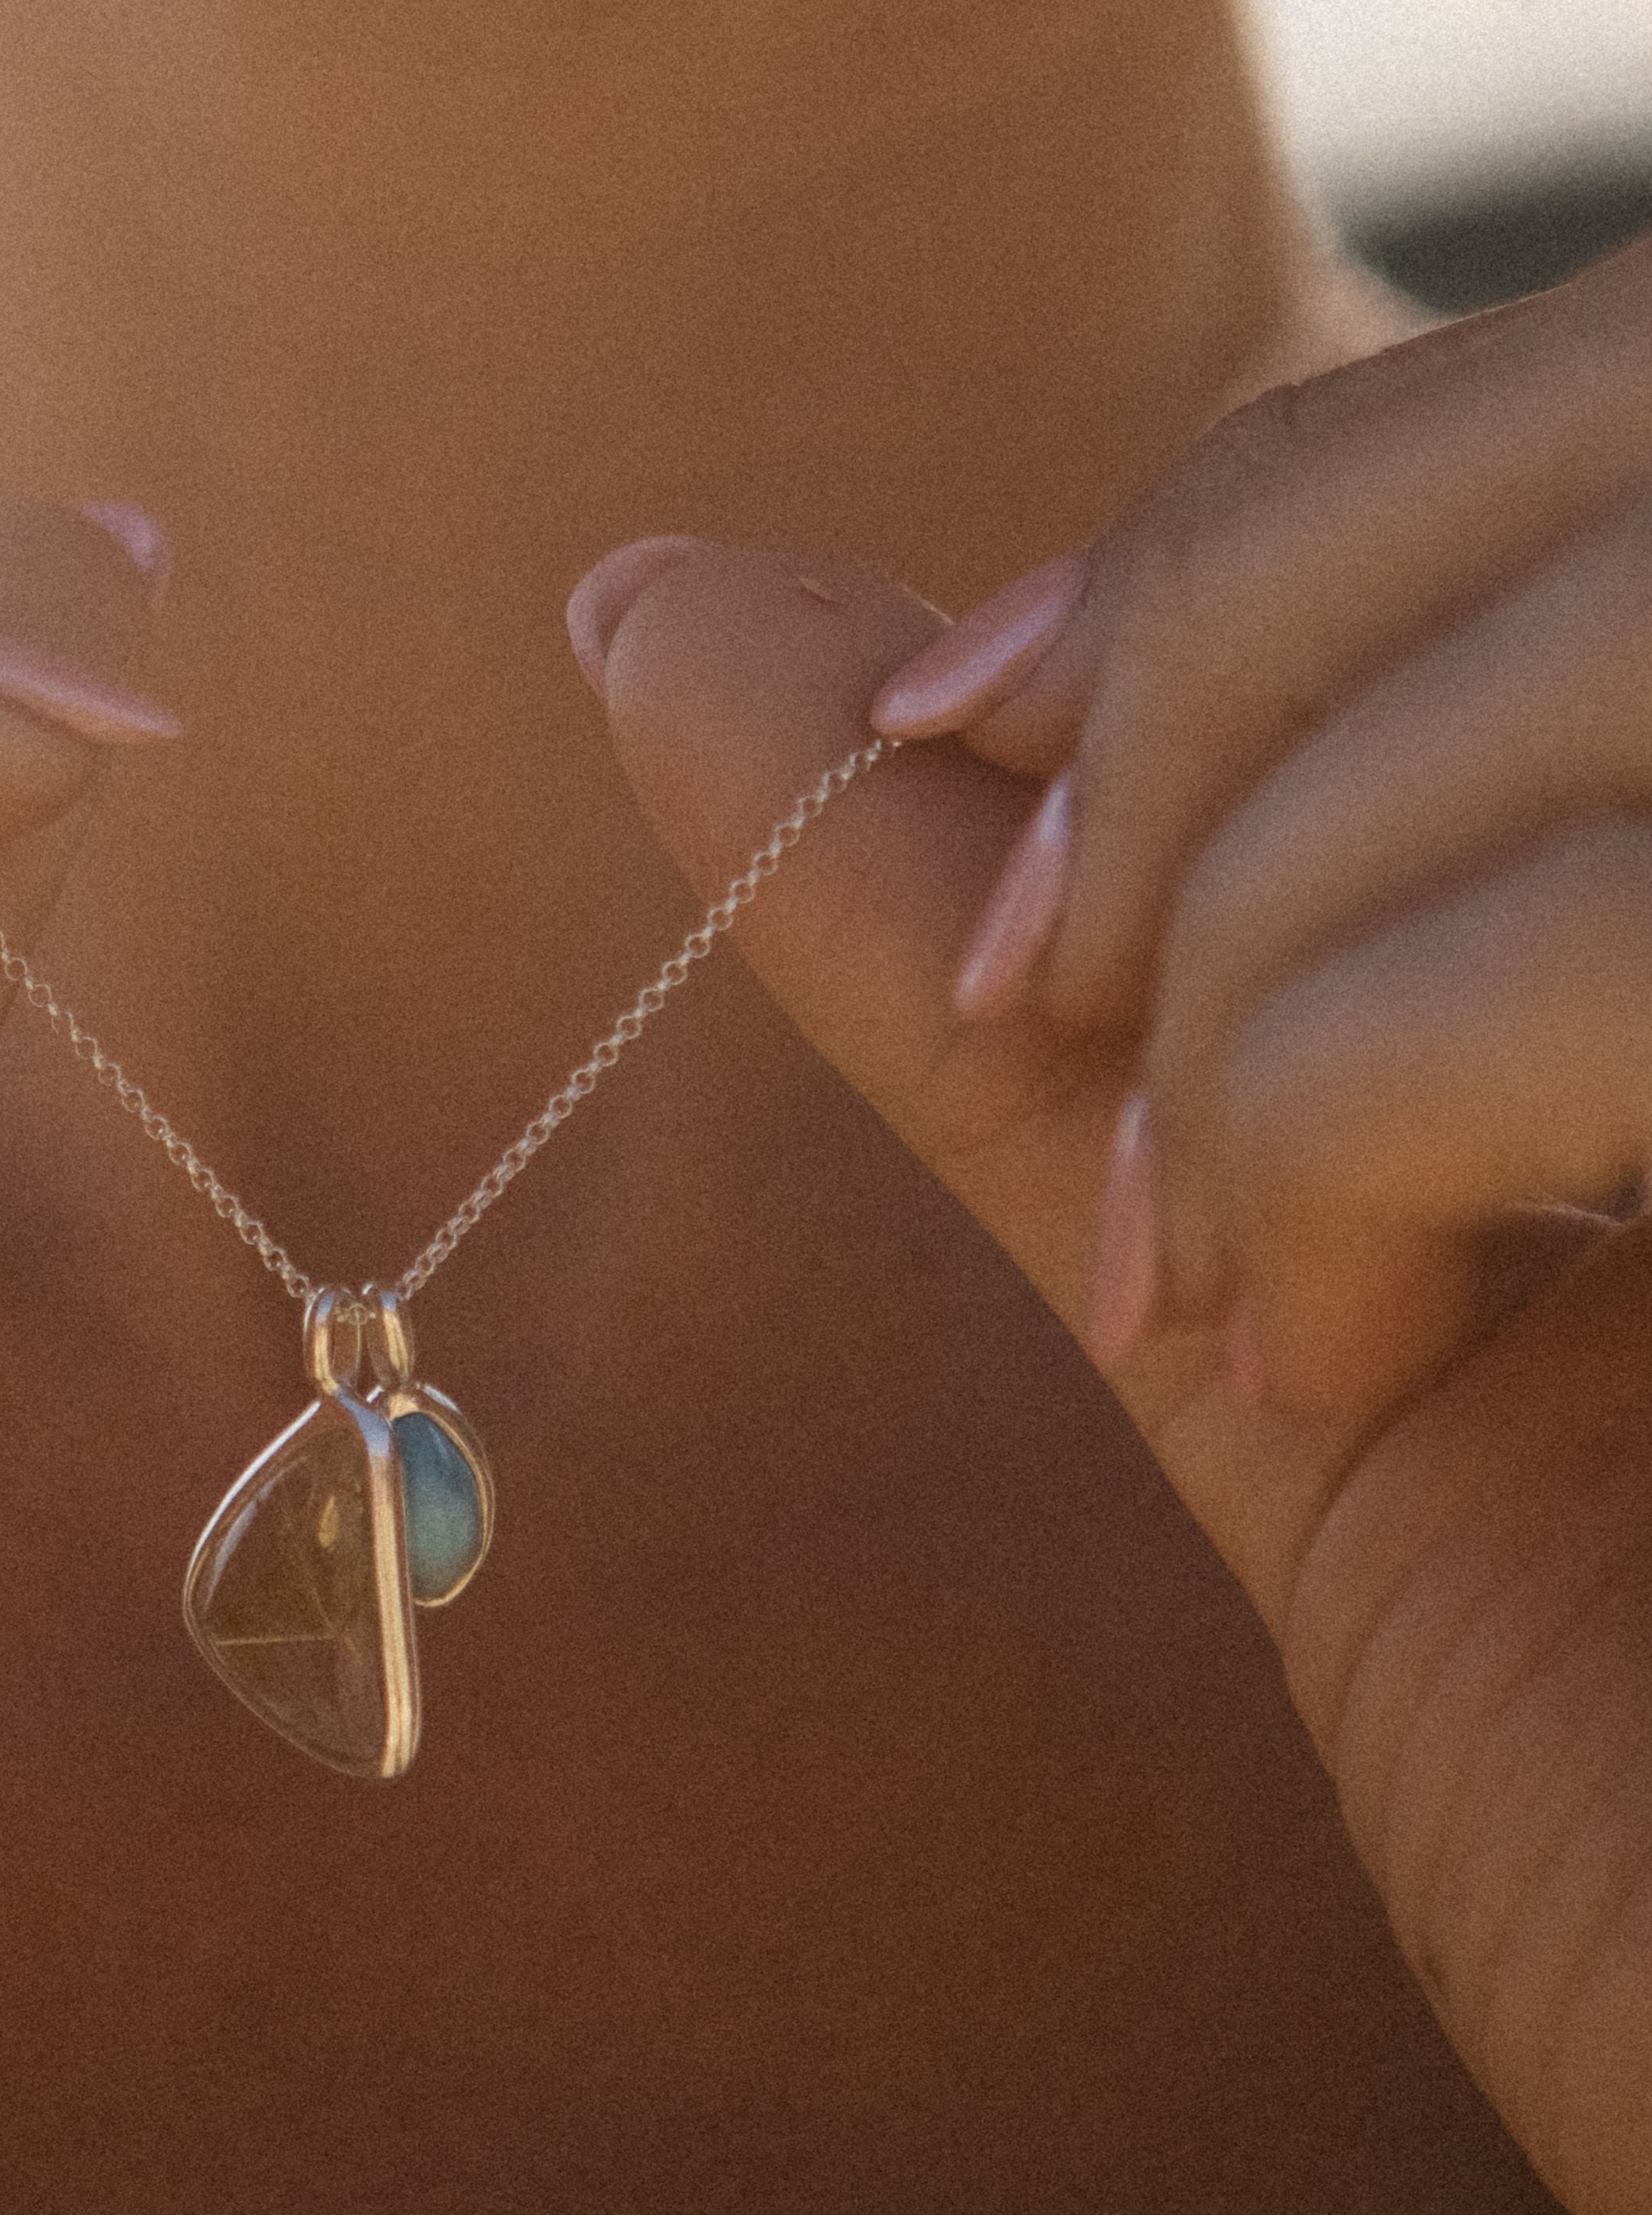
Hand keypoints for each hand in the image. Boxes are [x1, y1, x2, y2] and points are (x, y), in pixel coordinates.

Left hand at [590, 240, 1651, 2214]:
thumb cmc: (1617, 1800)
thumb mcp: (1258, 1296)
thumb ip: (1004, 981)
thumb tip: (659, 619)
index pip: (1559, 414)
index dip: (1236, 567)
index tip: (1002, 823)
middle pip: (1568, 451)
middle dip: (1216, 732)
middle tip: (1127, 1087)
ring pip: (1548, 681)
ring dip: (1283, 1014)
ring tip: (1313, 1316)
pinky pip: (1576, 940)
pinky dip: (1354, 1121)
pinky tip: (1396, 1370)